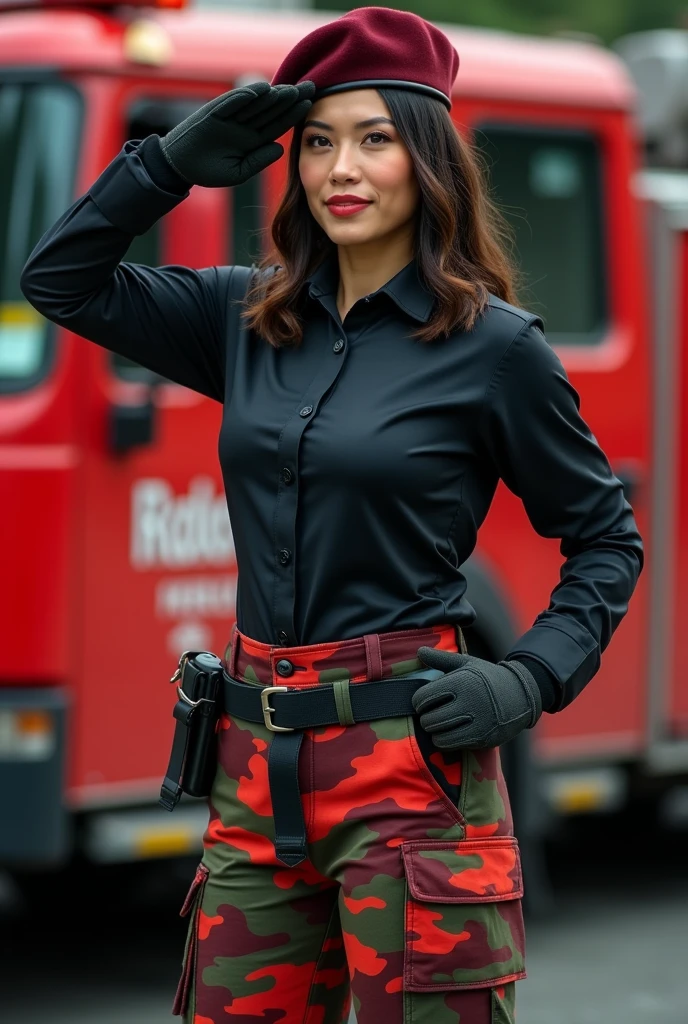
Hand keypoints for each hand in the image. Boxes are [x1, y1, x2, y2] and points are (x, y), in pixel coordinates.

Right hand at [160, 80, 314, 187]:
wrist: (181, 166)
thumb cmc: (209, 171)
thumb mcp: (239, 172)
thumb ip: (259, 160)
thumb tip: (281, 148)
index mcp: (252, 139)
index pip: (277, 124)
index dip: (293, 114)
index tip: (310, 104)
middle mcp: (244, 125)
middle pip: (270, 109)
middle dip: (290, 98)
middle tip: (310, 86)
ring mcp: (230, 117)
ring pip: (255, 103)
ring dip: (272, 95)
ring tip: (290, 88)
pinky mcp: (214, 113)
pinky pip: (230, 102)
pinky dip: (244, 96)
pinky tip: (260, 90)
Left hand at [411, 647, 541, 748]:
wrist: (521, 696)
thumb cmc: (488, 678)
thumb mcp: (467, 663)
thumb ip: (441, 659)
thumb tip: (419, 651)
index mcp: (461, 682)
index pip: (423, 697)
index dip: (418, 701)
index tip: (423, 701)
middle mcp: (468, 703)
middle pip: (429, 719)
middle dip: (425, 718)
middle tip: (430, 714)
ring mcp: (476, 723)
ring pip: (438, 735)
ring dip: (434, 731)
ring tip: (439, 723)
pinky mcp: (481, 739)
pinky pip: (450, 745)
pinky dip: (444, 741)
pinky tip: (448, 732)